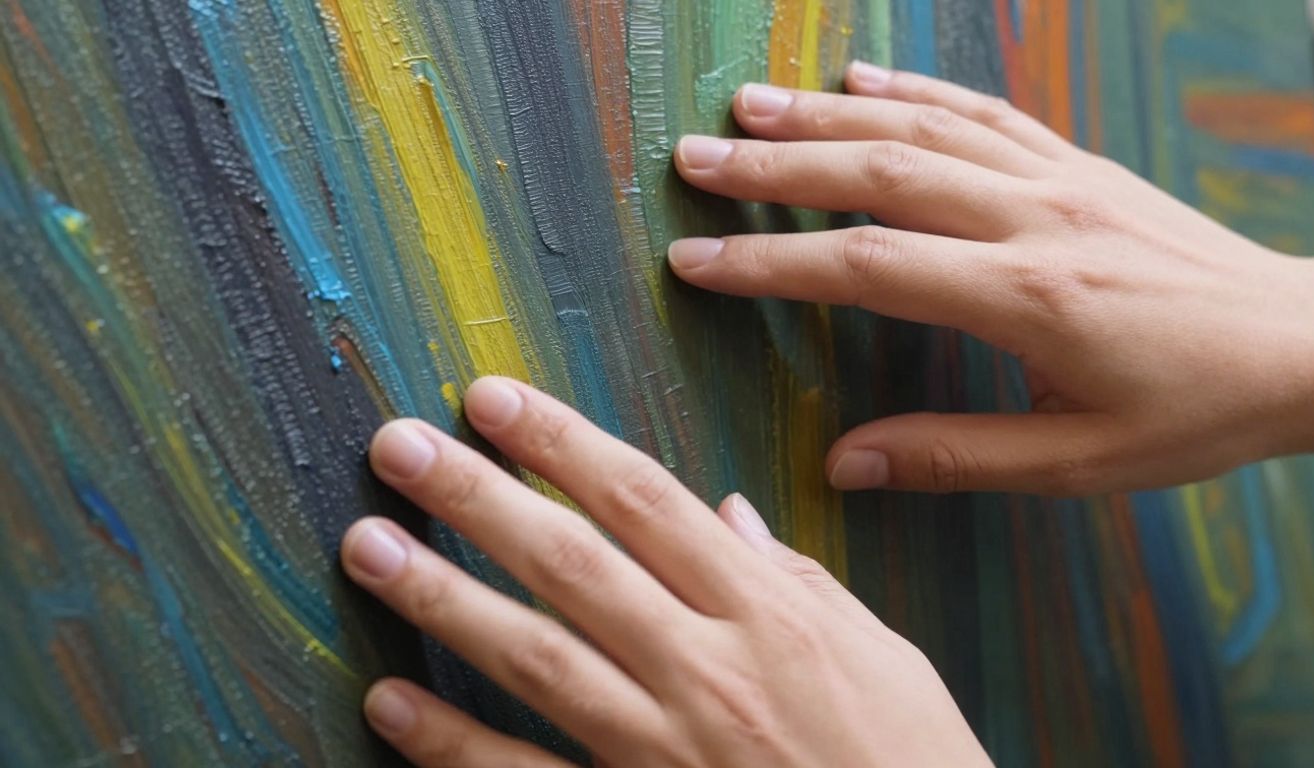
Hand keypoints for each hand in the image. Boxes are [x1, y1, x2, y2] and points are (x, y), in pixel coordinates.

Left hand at [342, 377, 989, 766]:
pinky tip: (389, 701)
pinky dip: (454, 742)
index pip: (644, 502)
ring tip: (368, 545)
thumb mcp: (885, 657)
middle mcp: (708, 669)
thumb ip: (799, 579)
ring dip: (443, 596)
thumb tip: (725, 513)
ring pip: (537, 655)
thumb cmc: (915, 766)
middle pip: (572, 561)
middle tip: (398, 446)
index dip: (561, 444)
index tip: (493, 402)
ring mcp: (666, 749)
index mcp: (769, 613)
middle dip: (478, 496)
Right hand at [668, 61, 1313, 496]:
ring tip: (748, 106)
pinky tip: (861, 77)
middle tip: (694, 158)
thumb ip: (956, 458)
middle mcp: (1035, 219)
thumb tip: (845, 462)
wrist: (1304, 343)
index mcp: (1028, 297)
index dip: (770, 263)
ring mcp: (1058, 179)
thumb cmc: (1199, 411)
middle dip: (775, 167)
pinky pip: (984, 111)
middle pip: (880, 174)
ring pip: (923, 128)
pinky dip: (915, 89)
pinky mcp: (1078, 163)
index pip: (868, 267)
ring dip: (827, 114)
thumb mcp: (1081, 463)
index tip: (696, 261)